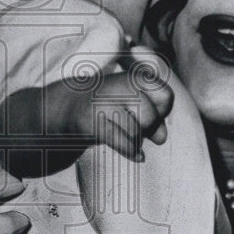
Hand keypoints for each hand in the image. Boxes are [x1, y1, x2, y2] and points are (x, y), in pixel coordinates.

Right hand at [59, 45, 173, 160]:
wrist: (68, 107)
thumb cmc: (109, 105)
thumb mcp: (135, 106)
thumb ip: (155, 118)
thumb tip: (161, 137)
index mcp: (132, 77)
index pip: (165, 96)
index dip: (163, 111)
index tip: (153, 113)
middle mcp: (117, 86)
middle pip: (151, 116)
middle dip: (148, 128)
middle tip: (136, 126)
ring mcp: (102, 104)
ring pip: (136, 131)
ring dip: (136, 140)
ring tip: (126, 135)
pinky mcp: (92, 122)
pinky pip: (122, 142)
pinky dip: (132, 152)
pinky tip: (137, 156)